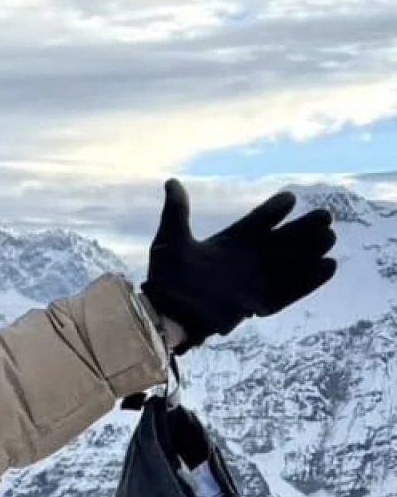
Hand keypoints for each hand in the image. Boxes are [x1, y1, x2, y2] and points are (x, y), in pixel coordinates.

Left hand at [142, 178, 337, 353]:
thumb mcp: (170, 241)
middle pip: (281, 241)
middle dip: (303, 229)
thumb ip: (177, 212)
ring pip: (290, 263)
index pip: (257, 221)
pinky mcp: (260, 303)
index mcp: (228, 243)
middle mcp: (246, 261)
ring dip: (310, 251)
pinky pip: (291, 291)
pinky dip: (310, 281)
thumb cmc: (167, 278)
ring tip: (329, 236)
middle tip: (324, 216)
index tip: (290, 198)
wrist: (169, 315)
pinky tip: (330, 266)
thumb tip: (171, 181)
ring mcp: (255, 282)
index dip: (274, 210)